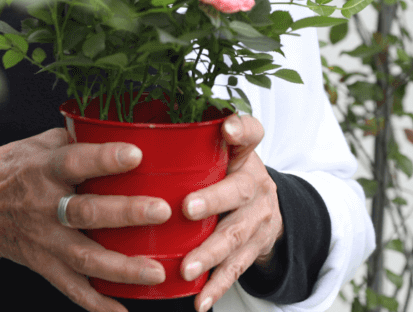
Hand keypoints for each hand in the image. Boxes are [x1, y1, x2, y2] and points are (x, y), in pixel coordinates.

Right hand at [0, 128, 172, 311]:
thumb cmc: (11, 170)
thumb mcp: (36, 144)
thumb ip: (73, 139)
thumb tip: (113, 130)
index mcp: (43, 169)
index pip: (75, 161)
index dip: (104, 158)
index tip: (135, 154)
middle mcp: (44, 206)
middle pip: (85, 212)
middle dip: (125, 214)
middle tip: (160, 211)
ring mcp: (44, 240)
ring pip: (84, 257)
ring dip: (122, 267)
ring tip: (156, 271)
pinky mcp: (44, 265)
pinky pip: (72, 289)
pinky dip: (98, 304)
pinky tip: (123, 311)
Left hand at [179, 115, 282, 311]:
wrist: (264, 208)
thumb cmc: (226, 172)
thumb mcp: (219, 148)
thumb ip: (194, 135)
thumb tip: (148, 118)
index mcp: (246, 154)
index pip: (252, 132)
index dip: (241, 129)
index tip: (227, 128)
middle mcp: (257, 185)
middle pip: (239, 191)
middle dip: (214, 201)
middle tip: (187, 209)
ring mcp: (259, 220)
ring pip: (236, 236)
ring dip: (210, 253)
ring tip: (187, 267)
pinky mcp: (254, 250)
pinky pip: (235, 269)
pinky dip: (217, 287)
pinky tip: (199, 300)